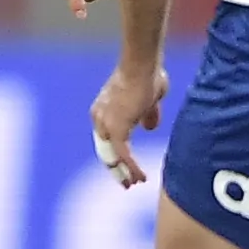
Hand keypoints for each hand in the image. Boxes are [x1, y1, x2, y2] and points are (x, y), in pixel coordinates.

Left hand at [89, 60, 165, 189]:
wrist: (143, 65)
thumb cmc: (148, 75)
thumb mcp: (149, 99)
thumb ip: (148, 114)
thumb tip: (149, 127)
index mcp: (104, 111)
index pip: (106, 139)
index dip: (116, 154)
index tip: (126, 166)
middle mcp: (99, 118)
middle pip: (105, 151)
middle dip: (116, 169)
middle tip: (126, 183)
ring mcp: (105, 124)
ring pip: (113, 156)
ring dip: (124, 172)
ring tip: (134, 183)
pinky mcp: (116, 129)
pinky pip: (123, 155)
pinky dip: (132, 168)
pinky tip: (141, 176)